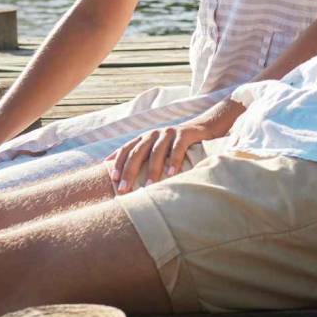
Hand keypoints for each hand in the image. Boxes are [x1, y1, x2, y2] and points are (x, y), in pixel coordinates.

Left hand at [105, 100, 242, 193]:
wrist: (203, 128)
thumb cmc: (177, 145)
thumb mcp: (158, 150)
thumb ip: (144, 159)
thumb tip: (126, 180)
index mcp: (144, 138)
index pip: (126, 149)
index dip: (118, 163)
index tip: (113, 179)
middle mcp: (154, 134)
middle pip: (137, 152)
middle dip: (129, 171)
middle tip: (123, 189)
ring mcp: (169, 133)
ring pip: (156, 152)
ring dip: (152, 170)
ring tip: (148, 187)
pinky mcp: (184, 134)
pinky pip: (177, 148)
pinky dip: (174, 161)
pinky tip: (171, 175)